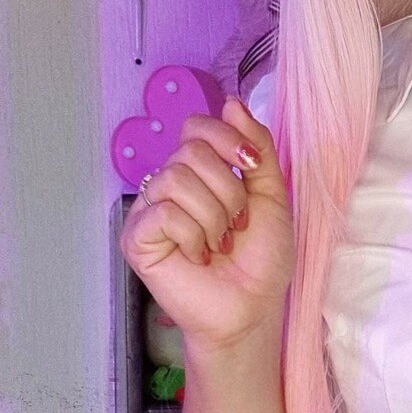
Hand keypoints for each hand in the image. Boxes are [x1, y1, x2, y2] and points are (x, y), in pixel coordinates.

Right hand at [119, 95, 293, 352]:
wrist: (252, 308)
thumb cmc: (260, 261)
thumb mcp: (272, 195)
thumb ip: (257, 148)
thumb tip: (232, 103)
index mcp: (198, 172)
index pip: (196, 126)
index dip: (226, 139)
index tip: (251, 168)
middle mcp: (169, 185)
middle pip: (190, 150)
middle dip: (228, 190)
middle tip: (237, 226)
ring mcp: (149, 211)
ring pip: (177, 179)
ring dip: (213, 216)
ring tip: (219, 244)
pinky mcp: (137, 238)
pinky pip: (164, 213)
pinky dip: (193, 236)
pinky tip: (198, 257)